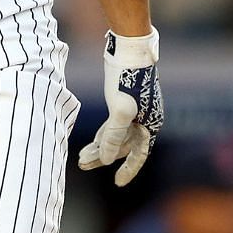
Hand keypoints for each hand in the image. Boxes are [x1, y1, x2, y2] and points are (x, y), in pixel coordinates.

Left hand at [79, 28, 162, 185]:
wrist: (129, 48)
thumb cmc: (127, 79)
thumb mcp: (119, 111)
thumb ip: (113, 138)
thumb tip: (108, 160)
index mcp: (151, 123)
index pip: (140, 153)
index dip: (129, 170)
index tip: (118, 183)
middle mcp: (146, 119)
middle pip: (124, 146)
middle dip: (104, 157)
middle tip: (83, 165)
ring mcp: (136, 110)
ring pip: (117, 136)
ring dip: (100, 147)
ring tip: (81, 158)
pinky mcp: (125, 101)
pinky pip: (114, 126)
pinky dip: (103, 135)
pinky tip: (91, 143)